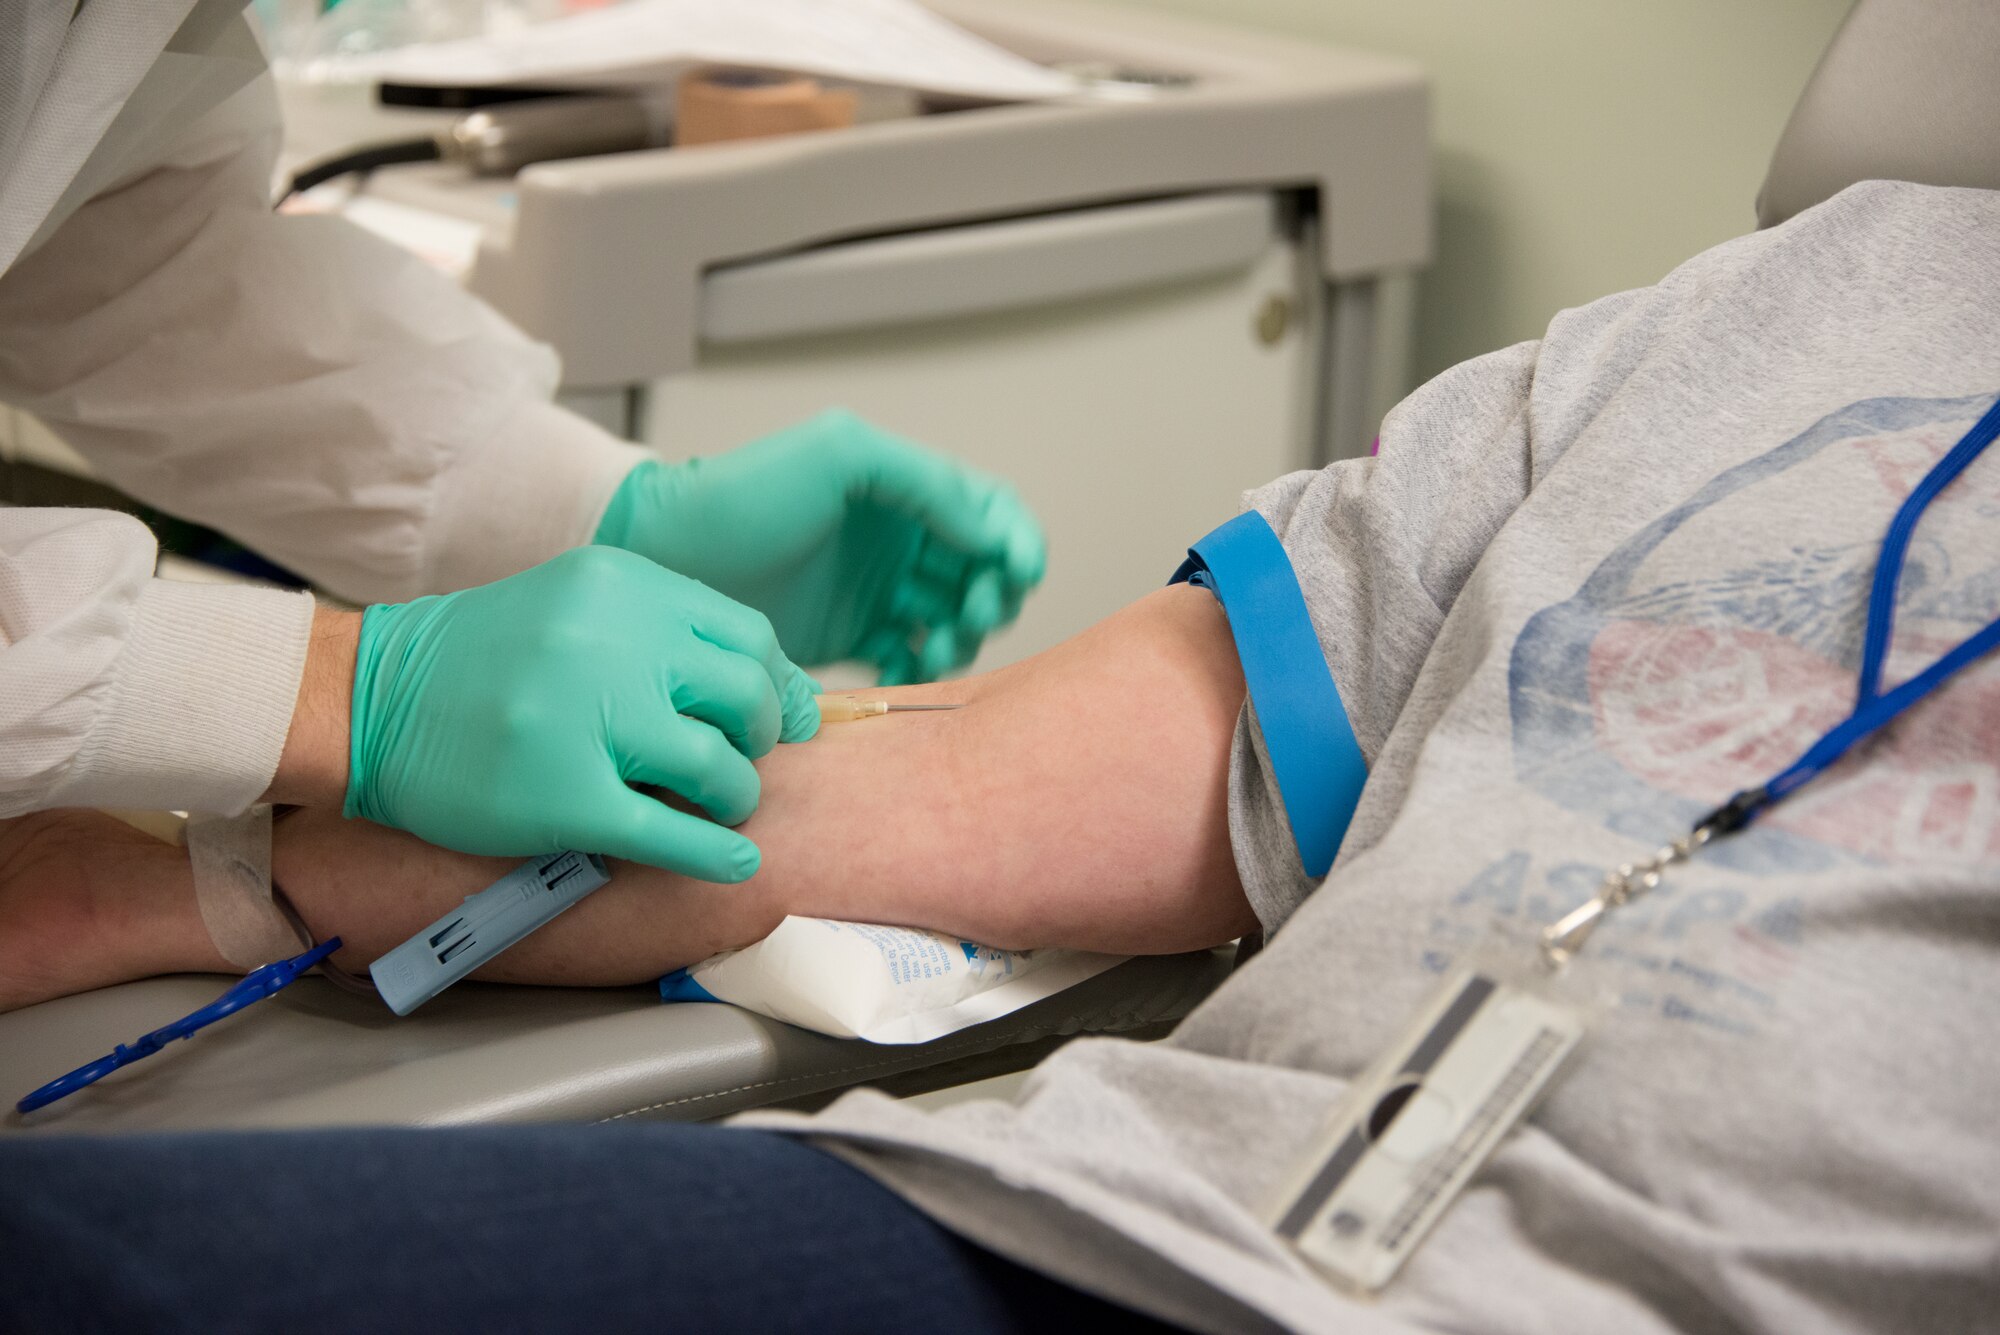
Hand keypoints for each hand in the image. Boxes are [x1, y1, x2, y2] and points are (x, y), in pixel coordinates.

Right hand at [343, 547, 819, 879]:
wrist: (369, 699)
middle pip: (744, 698)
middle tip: (740, 763)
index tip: (777, 719)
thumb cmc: (482, 661)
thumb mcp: (577, 607)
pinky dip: (716, 854)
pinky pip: (671, 834)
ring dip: (734, 797)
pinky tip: (734, 861)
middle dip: (758, 740)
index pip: (748, 638)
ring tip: (719, 807)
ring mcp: (588, 719)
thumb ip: (665, 634)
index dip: (773, 686)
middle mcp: (613, 642)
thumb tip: (776, 694)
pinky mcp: (564, 795)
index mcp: (624, 589)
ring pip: (718, 768)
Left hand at [594, 411, 1045, 682]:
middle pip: (984, 573)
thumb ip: (923, 480)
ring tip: (938, 646)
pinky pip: (912, 659)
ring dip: (965, 636)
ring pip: (956, 620)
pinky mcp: (851, 639)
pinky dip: (923, 667)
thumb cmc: (743, 493)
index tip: (1016, 573)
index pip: (992, 512)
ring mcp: (878, 592)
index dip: (1017, 541)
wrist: (668, 554)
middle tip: (972, 615)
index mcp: (906, 491)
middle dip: (995, 595)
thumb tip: (988, 532)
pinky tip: (904, 668)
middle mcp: (900, 541)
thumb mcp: (838, 456)